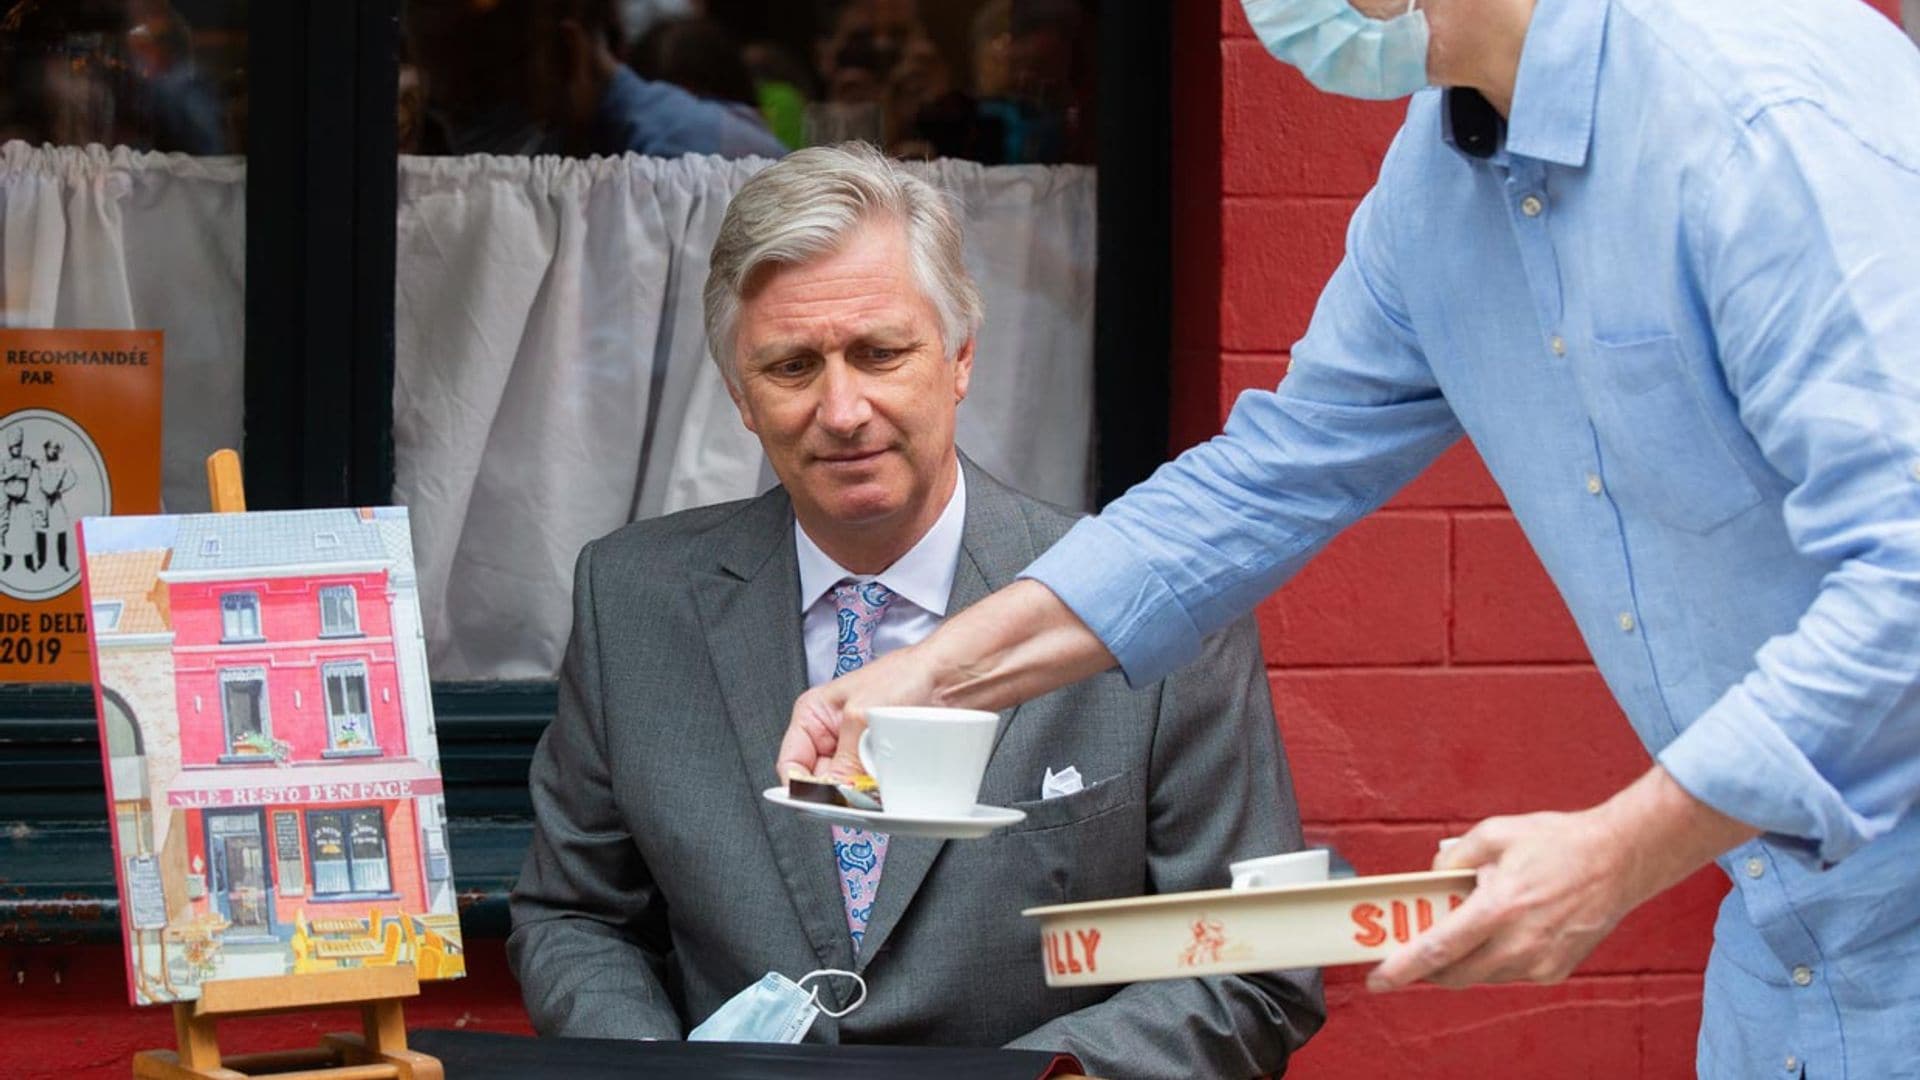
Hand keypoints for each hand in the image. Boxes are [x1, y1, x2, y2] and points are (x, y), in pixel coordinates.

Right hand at [776, 644, 938, 780]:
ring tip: (876, 784)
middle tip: (854, 795)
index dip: (803, 787)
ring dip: (860, 792)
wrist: (949, 678)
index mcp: (814, 715)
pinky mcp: (881, 758)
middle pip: (820, 780)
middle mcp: (832, 733)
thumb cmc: (907, 675)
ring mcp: (856, 747)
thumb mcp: (863, 718)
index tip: (822, 802)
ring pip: (847, 786)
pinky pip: (871, 786)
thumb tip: (835, 793)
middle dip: (837, 790)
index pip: (791, 764)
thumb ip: (845, 760)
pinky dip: (879, 791)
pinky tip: (889, 787)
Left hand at [1366, 808, 1636, 990]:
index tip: (1378, 979)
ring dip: (1462, 961)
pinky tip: (1500, 932)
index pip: (1438, 949)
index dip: (1403, 969)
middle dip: (1426, 968)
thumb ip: (1455, 856)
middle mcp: (1519, 943)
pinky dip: (1494, 959)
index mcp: (1499, 908)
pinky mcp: (1554, 970)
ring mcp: (1539, 962)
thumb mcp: (1495, 833)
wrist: (1619, 859)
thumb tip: (1435, 874)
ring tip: (1463, 929)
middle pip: (1454, 973)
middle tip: (1410, 953)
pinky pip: (1508, 974)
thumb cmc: (1559, 843)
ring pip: (1481, 976)